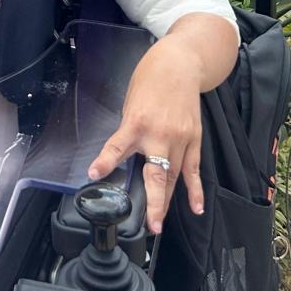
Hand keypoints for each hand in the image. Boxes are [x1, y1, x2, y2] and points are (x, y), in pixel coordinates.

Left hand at [86, 37, 204, 234]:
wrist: (180, 65)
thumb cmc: (150, 80)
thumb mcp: (130, 103)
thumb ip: (130, 131)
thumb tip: (127, 155)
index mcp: (136, 122)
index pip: (117, 147)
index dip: (105, 162)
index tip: (94, 174)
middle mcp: (159, 134)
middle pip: (156, 174)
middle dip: (154, 202)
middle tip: (150, 225)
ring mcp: (180, 139)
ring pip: (173, 177)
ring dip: (167, 201)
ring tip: (159, 224)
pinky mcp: (194, 139)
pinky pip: (194, 170)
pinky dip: (195, 190)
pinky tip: (196, 207)